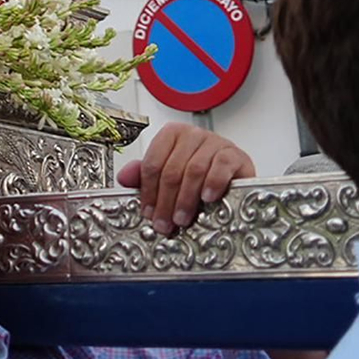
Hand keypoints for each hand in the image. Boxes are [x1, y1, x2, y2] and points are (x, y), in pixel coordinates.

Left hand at [116, 122, 254, 234]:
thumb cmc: (200, 175)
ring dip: (186, 199)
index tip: (148, 213)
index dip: (148, 191)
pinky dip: (212, 183)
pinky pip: (220, 166)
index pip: (153, 162)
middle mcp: (192, 134)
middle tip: (164, 223)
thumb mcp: (170, 174)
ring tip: (182, 218)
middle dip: (165, 201)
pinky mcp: (234, 154)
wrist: (235, 177)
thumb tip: (124, 177)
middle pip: (171, 169)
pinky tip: (207, 198)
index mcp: (171, 135)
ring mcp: (215, 142)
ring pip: (194, 170)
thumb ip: (146, 175)